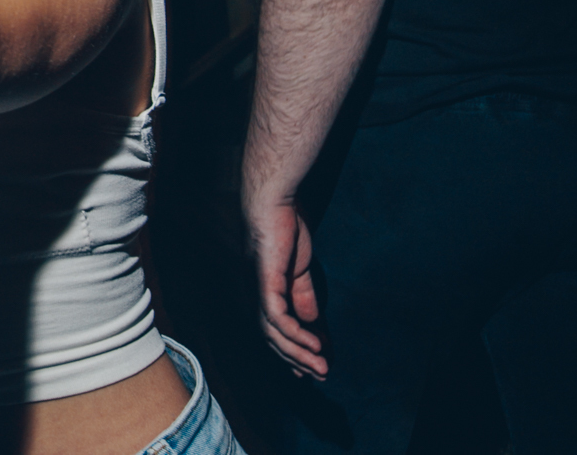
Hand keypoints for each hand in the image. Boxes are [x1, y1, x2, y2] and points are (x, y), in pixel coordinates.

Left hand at [245, 198, 327, 379]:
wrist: (275, 202)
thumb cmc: (284, 228)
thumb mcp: (298, 269)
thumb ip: (303, 294)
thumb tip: (311, 322)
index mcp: (264, 291)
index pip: (274, 330)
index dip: (291, 351)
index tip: (310, 369)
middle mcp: (255, 294)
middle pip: (272, 338)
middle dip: (296, 359)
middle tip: (321, 375)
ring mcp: (258, 289)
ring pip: (273, 334)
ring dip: (298, 354)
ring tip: (321, 367)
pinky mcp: (264, 282)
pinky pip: (276, 318)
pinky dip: (294, 334)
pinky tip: (313, 344)